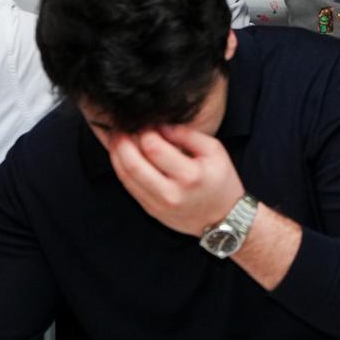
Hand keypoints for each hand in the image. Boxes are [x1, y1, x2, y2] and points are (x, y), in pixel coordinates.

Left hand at [107, 125, 245, 237]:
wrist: (223, 218)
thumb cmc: (221, 180)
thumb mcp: (214, 150)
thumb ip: (186, 134)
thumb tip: (160, 125)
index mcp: (190, 176)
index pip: (154, 149)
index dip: (144, 131)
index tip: (144, 121)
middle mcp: (170, 193)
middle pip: (133, 165)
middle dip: (122, 142)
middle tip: (119, 127)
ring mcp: (158, 205)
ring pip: (126, 177)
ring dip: (117, 155)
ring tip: (116, 139)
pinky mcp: (150, 210)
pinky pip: (129, 188)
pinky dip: (121, 169)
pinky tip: (121, 156)